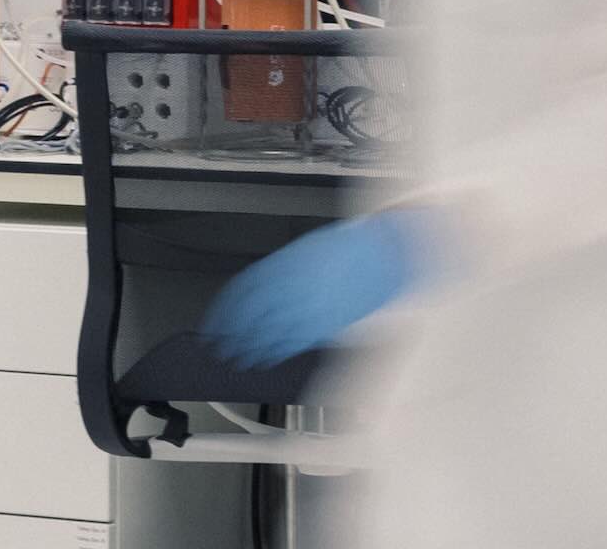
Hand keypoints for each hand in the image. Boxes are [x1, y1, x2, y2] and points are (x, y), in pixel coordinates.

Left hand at [200, 210, 427, 367]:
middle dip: (232, 334)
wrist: (389, 252)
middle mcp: (294, 285)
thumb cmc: (355, 246)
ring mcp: (311, 305)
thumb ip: (285, 270)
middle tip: (219, 346)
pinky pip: (294, 340)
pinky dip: (277, 351)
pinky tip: (267, 358)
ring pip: (269, 332)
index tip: (217, 321)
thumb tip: (267, 287)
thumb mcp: (311, 249)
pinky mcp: (327, 321)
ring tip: (237, 359)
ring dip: (250, 348)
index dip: (226, 311)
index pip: (245, 292)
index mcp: (287, 263)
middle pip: (252, 316)